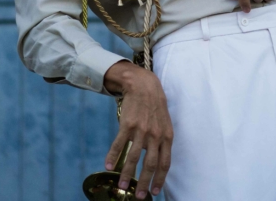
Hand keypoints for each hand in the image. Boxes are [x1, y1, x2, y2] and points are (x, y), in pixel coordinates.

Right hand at [103, 61, 173, 198]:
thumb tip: (156, 160)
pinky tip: (108, 166)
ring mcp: (141, 130)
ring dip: (126, 174)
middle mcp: (155, 135)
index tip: (154, 191)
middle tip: (138, 196)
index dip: (160, 179)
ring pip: (133, 158)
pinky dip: (113, 156)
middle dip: (143, 182)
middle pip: (150, 164)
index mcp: (166, 136)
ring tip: (121, 186)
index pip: (165, 163)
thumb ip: (161, 141)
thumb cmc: (155, 106)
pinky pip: (119, 144)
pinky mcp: (127, 125)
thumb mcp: (165, 123)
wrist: (144, 85)